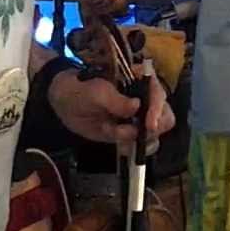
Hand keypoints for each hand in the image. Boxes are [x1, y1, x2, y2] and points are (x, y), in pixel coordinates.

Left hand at [48, 70, 175, 151]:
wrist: (64, 101)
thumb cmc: (82, 88)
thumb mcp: (96, 91)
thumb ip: (115, 100)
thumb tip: (137, 106)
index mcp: (141, 82)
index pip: (159, 94)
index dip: (157, 109)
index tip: (149, 124)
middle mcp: (146, 100)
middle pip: (165, 116)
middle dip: (154, 129)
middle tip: (139, 137)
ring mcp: (138, 118)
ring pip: (154, 134)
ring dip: (140, 140)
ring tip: (118, 138)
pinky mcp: (129, 133)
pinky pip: (139, 146)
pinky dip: (130, 148)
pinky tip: (118, 145)